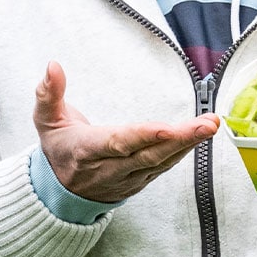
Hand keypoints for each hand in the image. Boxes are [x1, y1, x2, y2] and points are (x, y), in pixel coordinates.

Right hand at [34, 61, 218, 204]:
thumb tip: (53, 66)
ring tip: (212, 124)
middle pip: (148, 155)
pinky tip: (199, 137)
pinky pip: (164, 167)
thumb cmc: (57, 148)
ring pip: (161, 162)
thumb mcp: (45, 120)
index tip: (167, 127)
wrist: (60, 191)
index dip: (142, 136)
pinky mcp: (139, 183)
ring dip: (189, 144)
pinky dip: (183, 152)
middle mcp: (108, 168)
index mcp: (85, 150)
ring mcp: (126, 179)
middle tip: (207, 123)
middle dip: (181, 139)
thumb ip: (48, 93)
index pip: (117, 143)